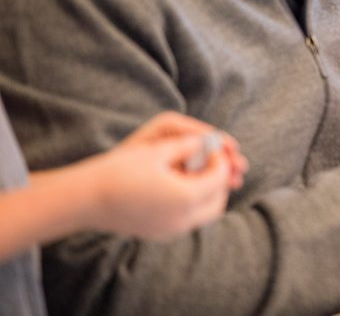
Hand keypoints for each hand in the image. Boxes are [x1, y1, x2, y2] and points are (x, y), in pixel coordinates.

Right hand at [78, 112, 246, 239]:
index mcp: (186, 197)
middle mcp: (182, 219)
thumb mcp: (156, 151)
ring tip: (193, 171)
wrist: (84, 200)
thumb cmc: (118, 171)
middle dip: (219, 180)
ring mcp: (171, 230)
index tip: (210, 147)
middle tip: (208, 161)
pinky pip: (187, 220)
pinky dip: (192, 203)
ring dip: (207, 193)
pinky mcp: (158, 234)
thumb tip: (204, 142)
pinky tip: (177, 185)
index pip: (219, 178)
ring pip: (205, 214)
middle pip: (218, 201)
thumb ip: (187, 145)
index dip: (219, 160)